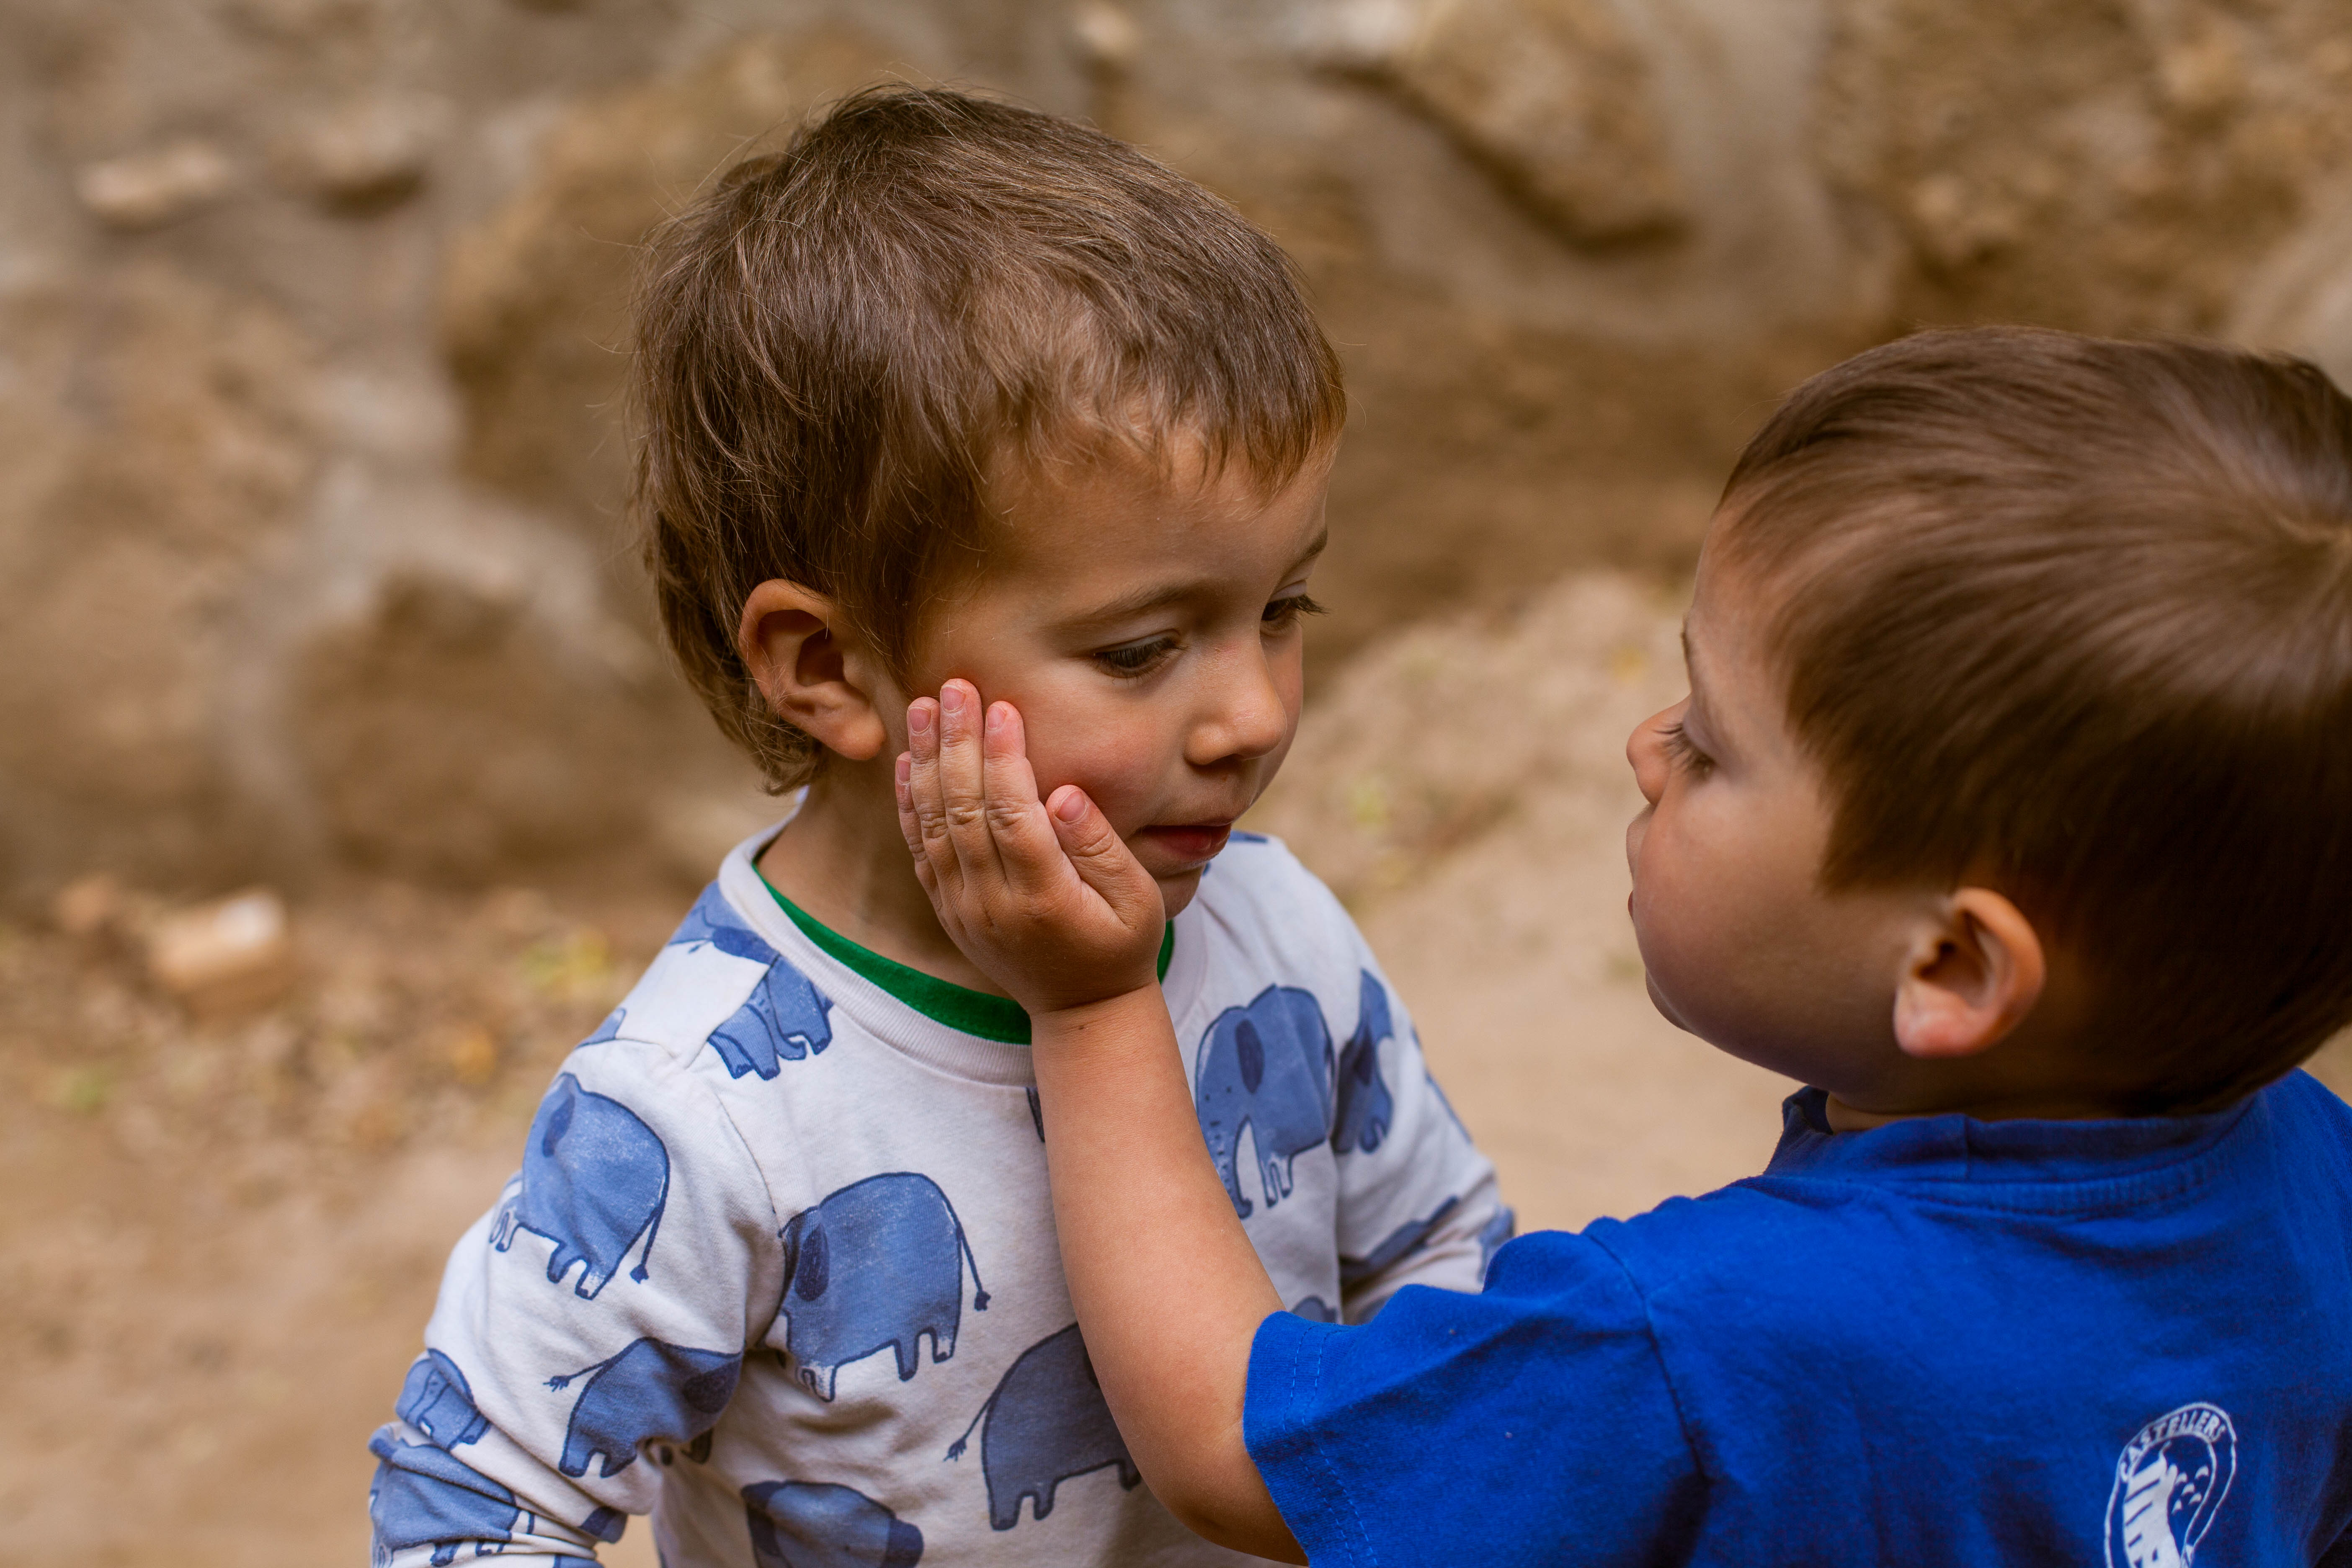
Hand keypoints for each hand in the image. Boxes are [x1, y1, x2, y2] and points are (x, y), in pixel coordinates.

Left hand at [895, 679, 1167, 1015]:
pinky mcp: (949, 908)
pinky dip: (910, 803)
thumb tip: (1062, 792)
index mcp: (1044, 897)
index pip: (1012, 814)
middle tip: (953, 686)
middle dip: (957, 742)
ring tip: (922, 706)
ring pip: (933, 824)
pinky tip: (907, 761)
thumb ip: (1099, 847)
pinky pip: (920, 849)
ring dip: (925, 761)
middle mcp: (993, 903)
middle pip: (964, 810)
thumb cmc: (1122, 945)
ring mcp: (964, 907)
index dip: (1002, 757)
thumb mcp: (1137, 900)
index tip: (1001, 705)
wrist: (1082, 1010)